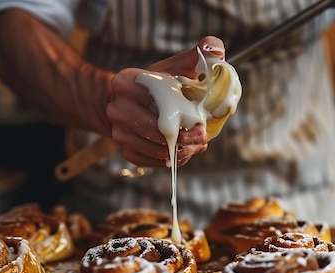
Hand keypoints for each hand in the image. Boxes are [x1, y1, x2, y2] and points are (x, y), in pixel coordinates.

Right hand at [106, 36, 225, 167]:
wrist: (126, 102)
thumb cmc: (154, 85)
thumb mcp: (171, 67)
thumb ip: (195, 57)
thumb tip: (217, 50)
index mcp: (125, 83)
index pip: (157, 103)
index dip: (183, 115)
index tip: (201, 122)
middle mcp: (117, 109)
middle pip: (155, 131)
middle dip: (184, 139)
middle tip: (202, 137)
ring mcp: (118, 132)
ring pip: (155, 150)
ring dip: (180, 152)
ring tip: (197, 146)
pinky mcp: (125, 150)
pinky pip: (151, 161)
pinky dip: (171, 160)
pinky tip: (184, 152)